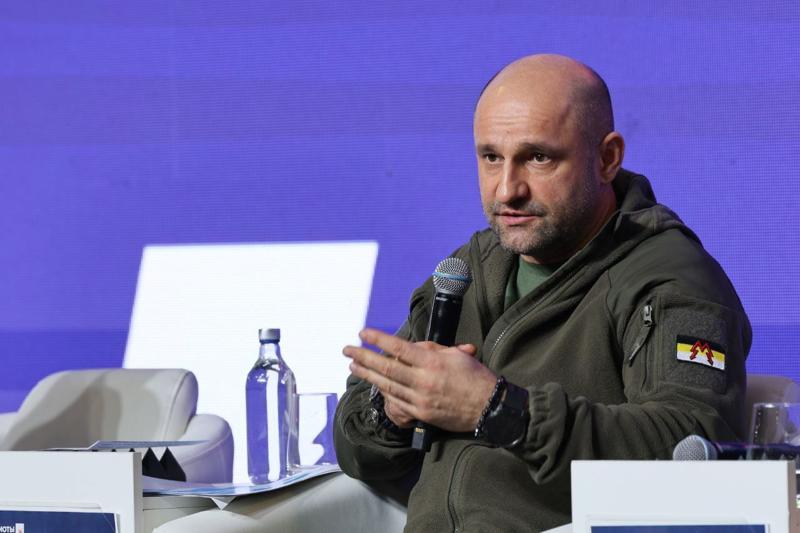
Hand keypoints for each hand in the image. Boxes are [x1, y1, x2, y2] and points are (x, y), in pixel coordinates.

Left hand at [343, 328, 496, 432]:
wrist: (489, 408)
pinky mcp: (421, 413)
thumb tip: (415, 346)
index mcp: (433, 362)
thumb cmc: (476, 378)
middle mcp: (423, 381)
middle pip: (386, 367)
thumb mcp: (458, 355)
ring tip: (353, 366)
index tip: (363, 333)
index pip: (399, 348)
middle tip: (348, 350)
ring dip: (368, 375)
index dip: (378, 339)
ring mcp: (420, 399)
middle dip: (364, 358)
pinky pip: (396, 401)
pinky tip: (374, 384)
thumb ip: (434, 350)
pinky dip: (383, 391)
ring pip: (387, 385)